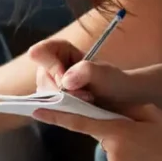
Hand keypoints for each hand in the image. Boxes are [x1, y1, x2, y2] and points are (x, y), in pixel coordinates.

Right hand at [28, 39, 144, 106]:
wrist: (121, 99)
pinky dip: (62, 110)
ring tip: (86, 100)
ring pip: (43, 95)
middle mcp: (52, 66)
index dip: (51, 66)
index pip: (40, 52)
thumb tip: (65, 81)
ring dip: (63, 102)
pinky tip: (79, 109)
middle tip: (84, 95)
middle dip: (60, 90)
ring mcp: (51, 84)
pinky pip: (48, 107)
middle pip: (42, 78)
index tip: (66, 79)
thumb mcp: (104, 73)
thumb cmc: (114, 81)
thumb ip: (86, 71)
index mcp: (60, 49)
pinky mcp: (54, 101)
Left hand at [33, 104, 161, 160]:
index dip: (56, 116)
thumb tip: (99, 103)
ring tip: (150, 153)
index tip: (36, 111)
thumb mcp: (150, 113)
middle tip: (144, 137)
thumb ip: (121, 107)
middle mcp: (111, 153)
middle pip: (103, 136)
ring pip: (111, 154)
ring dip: (124, 151)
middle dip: (116, 133)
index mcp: (118, 131)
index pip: (80, 121)